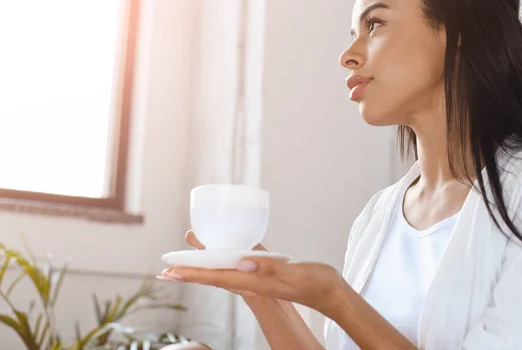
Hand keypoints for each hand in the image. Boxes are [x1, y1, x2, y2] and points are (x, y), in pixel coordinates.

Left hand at [159, 235, 345, 316]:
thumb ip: (269, 267)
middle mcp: (252, 280)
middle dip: (190, 271)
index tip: (171, 271)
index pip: (216, 277)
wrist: (331, 293)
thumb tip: (240, 263)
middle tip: (167, 268)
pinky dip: (226, 258)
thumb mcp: (294, 273)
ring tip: (187, 257)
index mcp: (255, 281)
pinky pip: (240, 264)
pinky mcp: (267, 272)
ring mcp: (259, 277)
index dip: (192, 273)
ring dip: (204, 263)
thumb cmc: (316, 282)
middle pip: (214, 275)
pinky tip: (223, 252)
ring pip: (225, 269)